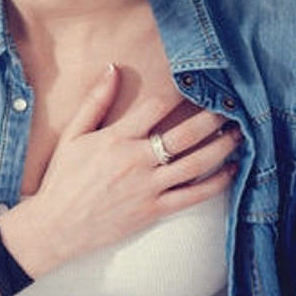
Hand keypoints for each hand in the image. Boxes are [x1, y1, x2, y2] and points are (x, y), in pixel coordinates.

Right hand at [5, 64, 240, 272]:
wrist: (56, 226)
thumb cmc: (63, 179)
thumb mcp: (73, 135)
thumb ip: (96, 101)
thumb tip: (113, 68)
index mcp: (117, 138)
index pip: (156, 106)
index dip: (179, 92)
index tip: (195, 83)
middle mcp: (137, 161)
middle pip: (186, 133)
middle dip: (213, 117)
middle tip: (232, 105)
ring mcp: (149, 187)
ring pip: (196, 163)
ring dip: (222, 146)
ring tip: (239, 133)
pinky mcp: (155, 210)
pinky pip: (193, 195)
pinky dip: (216, 182)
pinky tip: (230, 170)